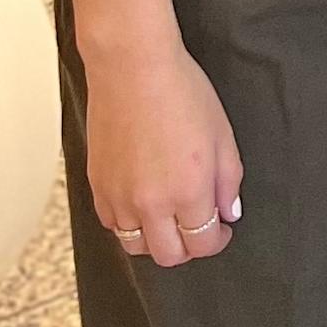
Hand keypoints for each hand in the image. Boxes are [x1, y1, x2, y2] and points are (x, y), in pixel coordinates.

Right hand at [83, 40, 243, 266]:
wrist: (133, 71)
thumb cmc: (182, 94)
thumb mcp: (222, 134)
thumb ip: (229, 180)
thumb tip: (229, 212)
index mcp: (188, 191)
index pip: (202, 243)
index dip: (216, 241)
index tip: (222, 231)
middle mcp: (150, 204)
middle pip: (168, 255)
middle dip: (189, 248)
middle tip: (199, 228)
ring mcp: (119, 199)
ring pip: (135, 247)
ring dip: (156, 239)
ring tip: (171, 216)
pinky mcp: (97, 189)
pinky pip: (112, 226)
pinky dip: (129, 225)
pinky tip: (144, 204)